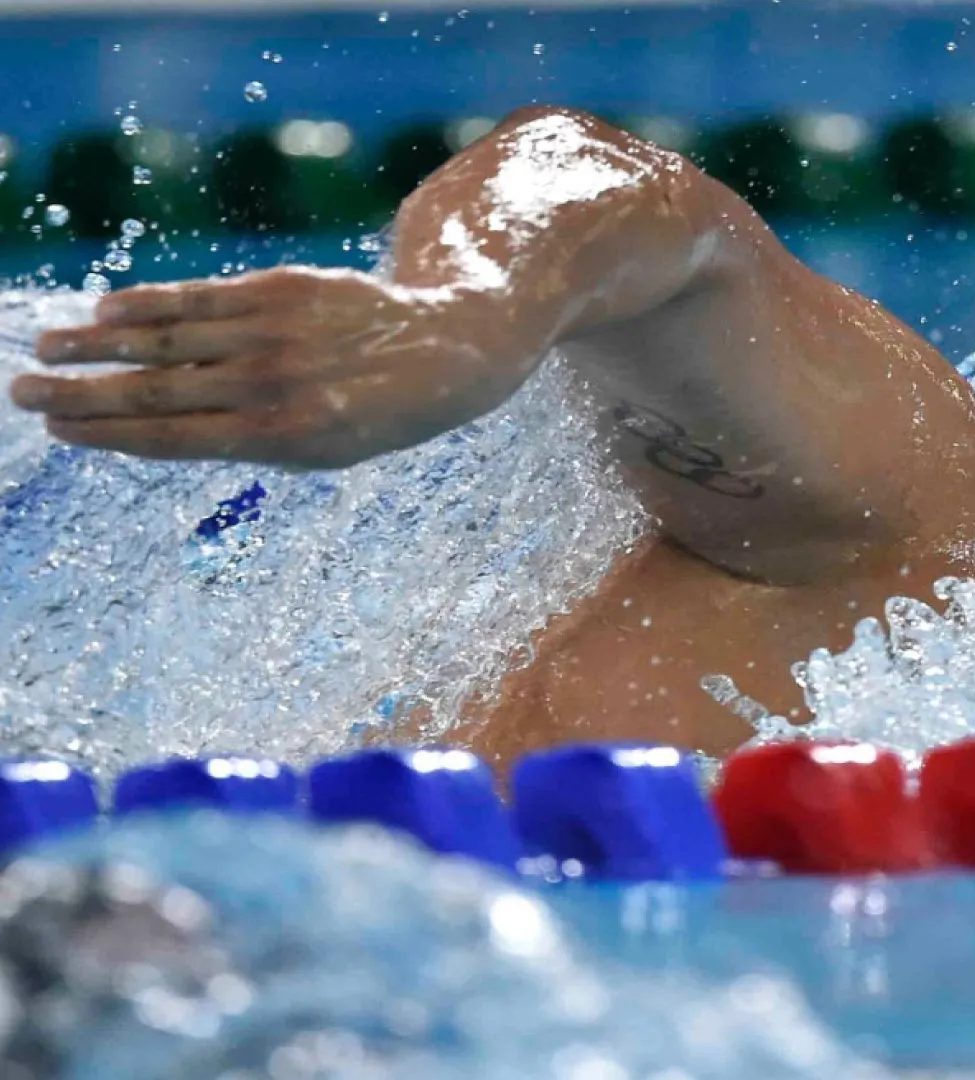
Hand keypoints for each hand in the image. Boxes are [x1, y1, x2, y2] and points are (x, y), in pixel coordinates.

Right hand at [8, 268, 537, 468]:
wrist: (451, 349)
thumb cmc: (372, 409)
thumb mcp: (319, 447)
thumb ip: (241, 436)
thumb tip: (150, 424)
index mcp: (282, 438)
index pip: (170, 436)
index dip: (105, 432)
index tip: (56, 428)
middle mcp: (274, 385)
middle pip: (154, 389)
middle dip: (80, 391)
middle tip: (22, 393)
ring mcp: (277, 333)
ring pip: (168, 337)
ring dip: (97, 341)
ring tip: (47, 344)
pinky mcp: (283, 288)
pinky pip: (201, 295)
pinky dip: (148, 302)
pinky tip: (105, 309)